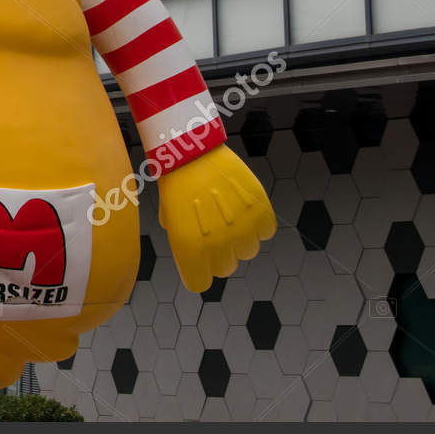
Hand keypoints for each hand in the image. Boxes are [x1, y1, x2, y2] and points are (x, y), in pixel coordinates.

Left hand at [157, 145, 275, 292]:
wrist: (192, 150)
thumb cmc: (175, 181)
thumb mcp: (168, 214)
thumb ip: (180, 238)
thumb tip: (191, 246)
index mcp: (190, 249)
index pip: (200, 283)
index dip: (197, 273)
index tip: (197, 264)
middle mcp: (219, 245)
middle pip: (225, 268)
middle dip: (218, 255)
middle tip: (212, 235)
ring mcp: (242, 229)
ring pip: (248, 251)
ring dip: (240, 239)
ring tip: (228, 218)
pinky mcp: (260, 212)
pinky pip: (266, 232)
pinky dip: (258, 224)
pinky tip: (244, 210)